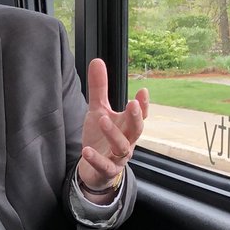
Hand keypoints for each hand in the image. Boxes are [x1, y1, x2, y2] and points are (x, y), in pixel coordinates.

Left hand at [77, 58, 147, 192]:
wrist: (94, 169)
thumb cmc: (100, 137)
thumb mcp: (98, 110)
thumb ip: (99, 88)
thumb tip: (97, 60)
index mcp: (127, 126)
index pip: (139, 115)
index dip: (143, 105)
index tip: (142, 91)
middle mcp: (127, 141)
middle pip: (136, 130)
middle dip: (136, 117)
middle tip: (132, 103)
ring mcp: (118, 157)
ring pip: (121, 147)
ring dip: (113, 134)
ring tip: (102, 119)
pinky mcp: (106, 170)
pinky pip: (104, 166)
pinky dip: (96, 159)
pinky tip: (86, 151)